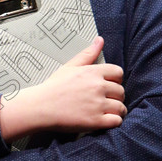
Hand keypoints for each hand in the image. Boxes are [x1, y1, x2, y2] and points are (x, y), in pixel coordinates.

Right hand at [0, 36, 125, 140]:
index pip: (118, 73)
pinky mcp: (95, 121)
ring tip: (107, 111)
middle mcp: (97, 87)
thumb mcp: (70, 66)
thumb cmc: (54, 87)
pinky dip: (114, 121)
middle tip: (105, 100)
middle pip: (121, 91)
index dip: (115, 80)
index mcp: (92, 72)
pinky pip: (117, 121)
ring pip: (121, 107)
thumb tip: (100, 39)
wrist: (41, 107)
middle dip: (115, 96)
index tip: (108, 85)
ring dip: (117, 110)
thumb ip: (88, 53)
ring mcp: (97, 105)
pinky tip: (106, 120)